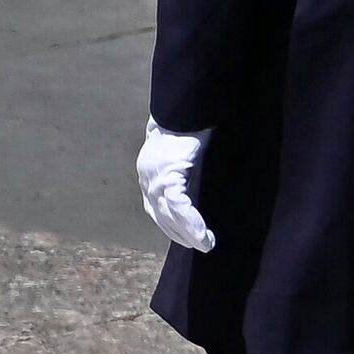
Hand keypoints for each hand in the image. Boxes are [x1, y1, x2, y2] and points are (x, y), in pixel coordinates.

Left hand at [137, 122, 216, 253]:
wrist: (182, 107)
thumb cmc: (187, 124)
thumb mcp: (182, 150)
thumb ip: (183, 167)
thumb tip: (197, 181)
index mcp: (150, 173)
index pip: (157, 208)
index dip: (172, 225)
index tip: (187, 237)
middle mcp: (148, 179)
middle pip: (161, 216)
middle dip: (180, 235)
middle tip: (201, 246)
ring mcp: (155, 178)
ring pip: (170, 216)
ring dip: (188, 234)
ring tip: (205, 245)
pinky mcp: (168, 175)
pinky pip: (179, 207)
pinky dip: (192, 223)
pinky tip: (204, 234)